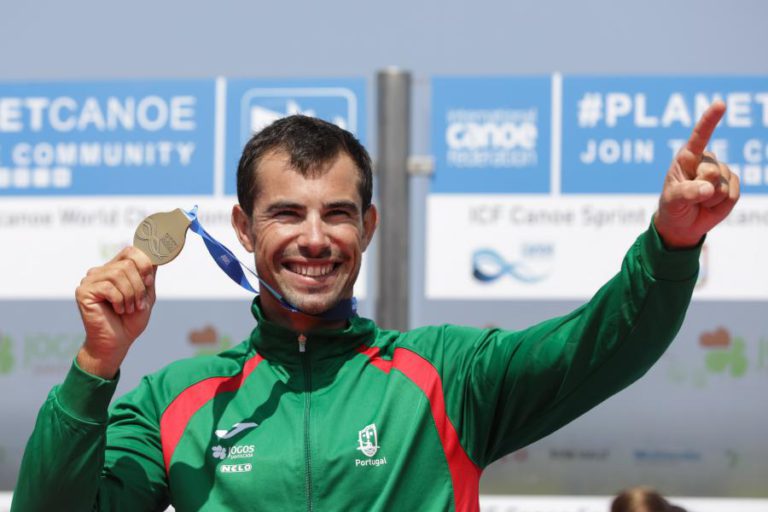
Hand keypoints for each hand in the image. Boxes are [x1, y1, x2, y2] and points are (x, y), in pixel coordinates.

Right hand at [75, 247, 156, 377]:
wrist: (117, 342)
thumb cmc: (131, 320)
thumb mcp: (146, 293)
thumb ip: (149, 274)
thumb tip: (156, 254)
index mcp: (115, 269)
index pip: (131, 251)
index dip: (145, 263)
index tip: (150, 282)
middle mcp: (101, 271)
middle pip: (128, 263)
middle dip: (139, 286)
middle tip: (139, 304)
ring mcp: (90, 280)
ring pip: (119, 274)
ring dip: (130, 295)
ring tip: (129, 309)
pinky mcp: (83, 291)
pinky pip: (108, 287)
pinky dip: (119, 300)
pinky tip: (118, 310)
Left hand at [654, 101, 739, 247]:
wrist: (682, 224)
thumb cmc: (672, 206)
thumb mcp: (672, 200)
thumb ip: (687, 192)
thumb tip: (709, 188)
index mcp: (687, 157)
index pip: (700, 136)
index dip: (710, 119)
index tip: (720, 104)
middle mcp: (706, 161)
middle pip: (712, 171)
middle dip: (702, 188)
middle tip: (691, 196)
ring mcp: (721, 172)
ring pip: (722, 186)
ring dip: (710, 200)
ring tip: (699, 201)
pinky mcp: (733, 185)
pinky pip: (732, 196)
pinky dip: (720, 206)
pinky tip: (710, 205)